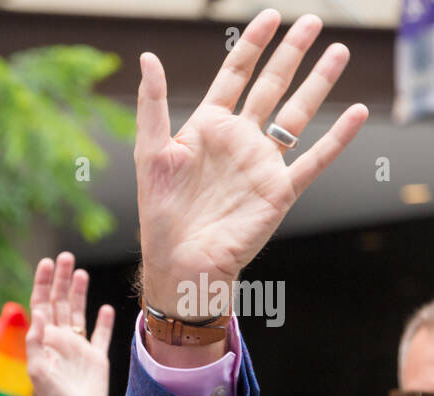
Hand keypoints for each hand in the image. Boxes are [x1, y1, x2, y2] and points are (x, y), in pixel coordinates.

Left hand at [25, 252, 112, 395]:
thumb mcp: (39, 370)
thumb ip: (37, 341)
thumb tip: (40, 312)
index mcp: (45, 341)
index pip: (43, 305)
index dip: (44, 284)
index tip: (47, 262)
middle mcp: (61, 342)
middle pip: (61, 304)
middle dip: (62, 280)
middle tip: (66, 256)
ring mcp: (79, 350)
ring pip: (79, 314)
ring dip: (79, 293)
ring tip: (81, 272)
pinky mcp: (97, 360)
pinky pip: (100, 336)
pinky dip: (104, 321)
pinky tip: (106, 308)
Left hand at [136, 10, 367, 315]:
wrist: (180, 262)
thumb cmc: (160, 213)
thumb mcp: (151, 152)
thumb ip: (153, 104)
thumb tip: (147, 57)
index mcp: (207, 128)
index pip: (234, 75)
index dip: (251, 45)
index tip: (268, 17)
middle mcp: (238, 141)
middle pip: (271, 86)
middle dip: (290, 53)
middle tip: (312, 21)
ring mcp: (261, 164)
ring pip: (296, 114)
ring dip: (318, 83)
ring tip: (337, 51)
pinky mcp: (279, 191)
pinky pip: (313, 159)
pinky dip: (336, 138)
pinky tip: (356, 113)